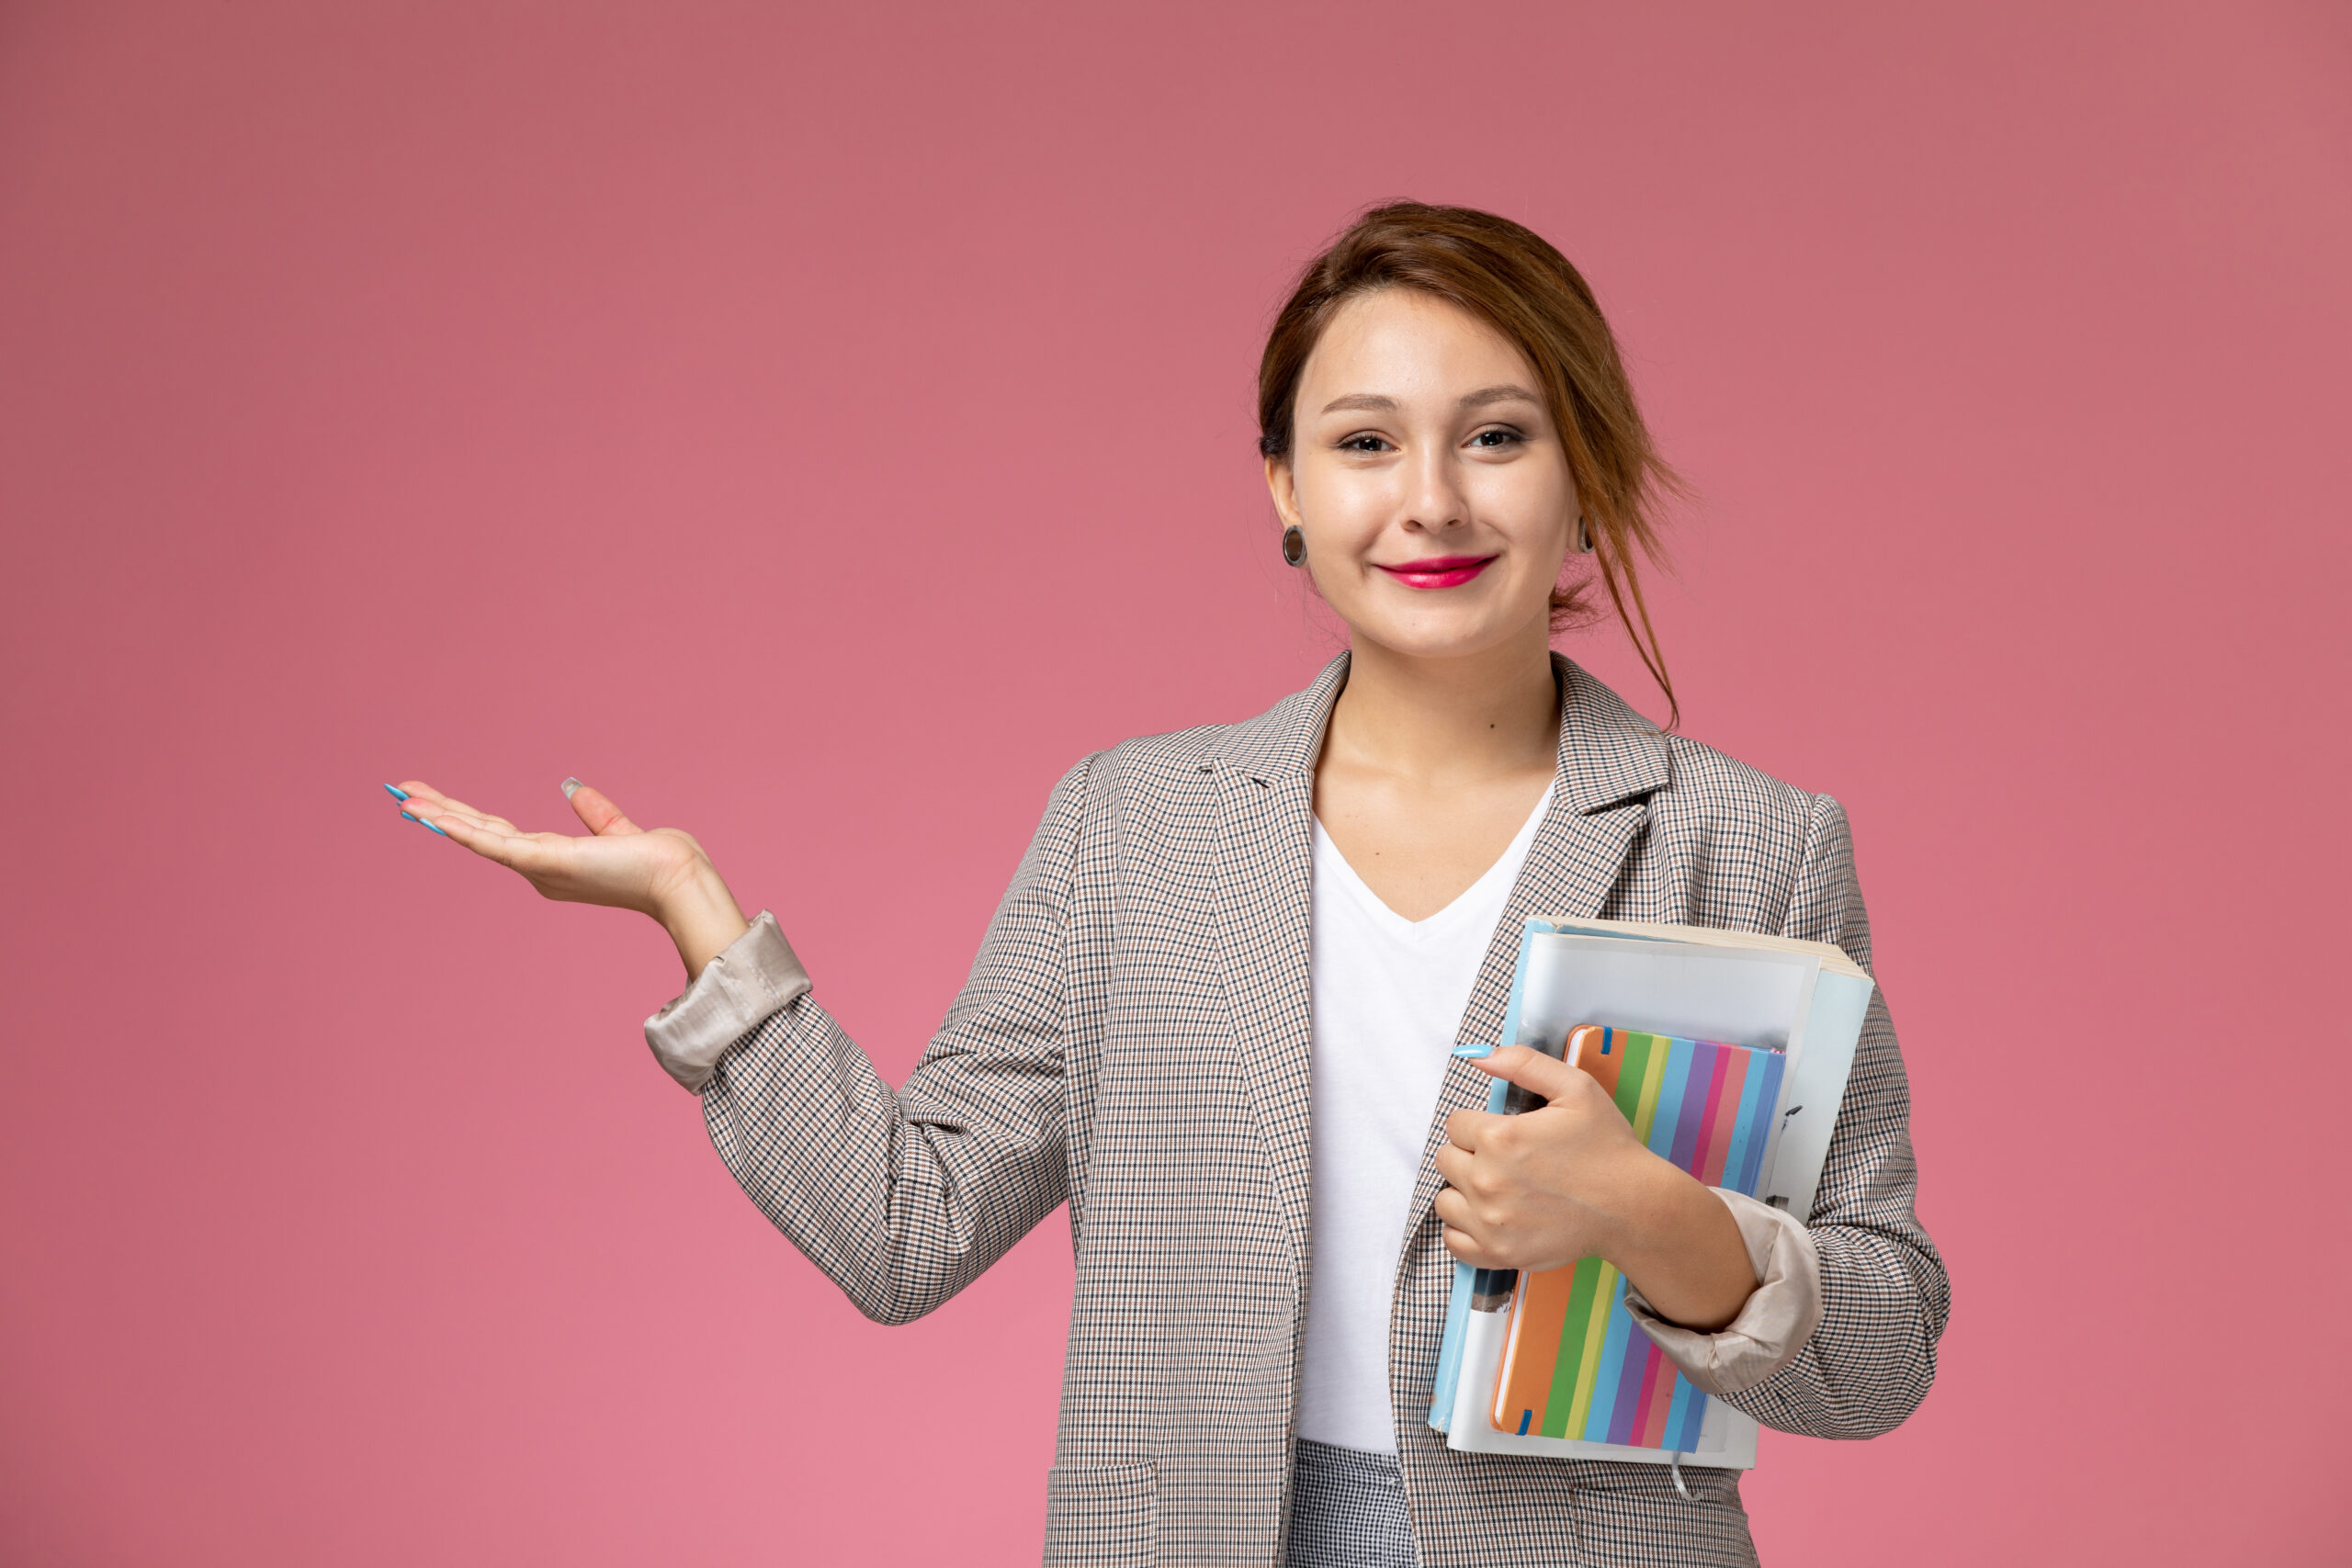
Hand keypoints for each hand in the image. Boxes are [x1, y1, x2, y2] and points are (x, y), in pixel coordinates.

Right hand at [390, 778, 750, 977]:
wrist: (678, 879)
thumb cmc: (658, 863)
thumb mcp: (617, 830)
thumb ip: (595, 813)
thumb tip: (572, 788)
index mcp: (553, 862)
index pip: (500, 833)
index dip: (467, 817)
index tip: (437, 801)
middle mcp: (540, 869)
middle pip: (481, 833)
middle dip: (440, 812)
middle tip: (401, 792)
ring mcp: (541, 868)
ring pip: (480, 837)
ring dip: (440, 817)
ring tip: (403, 798)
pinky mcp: (547, 863)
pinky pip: (496, 845)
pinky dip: (465, 831)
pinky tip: (436, 818)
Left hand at [1435, 1045, 1757, 1331]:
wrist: (1633, 1207)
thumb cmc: (1607, 1148)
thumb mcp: (1576, 1088)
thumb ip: (1523, 1064)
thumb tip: (1478, 1058)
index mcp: (1499, 1138)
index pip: (1456, 1124)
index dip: (1479, 1124)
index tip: (1504, 1133)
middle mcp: (1487, 1181)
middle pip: (1446, 1159)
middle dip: (1470, 1154)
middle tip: (1505, 1160)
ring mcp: (1490, 1222)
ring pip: (1445, 1200)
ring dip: (1463, 1191)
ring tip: (1497, 1188)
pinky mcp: (1497, 1253)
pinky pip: (1454, 1241)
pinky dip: (1465, 1230)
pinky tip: (1489, 1217)